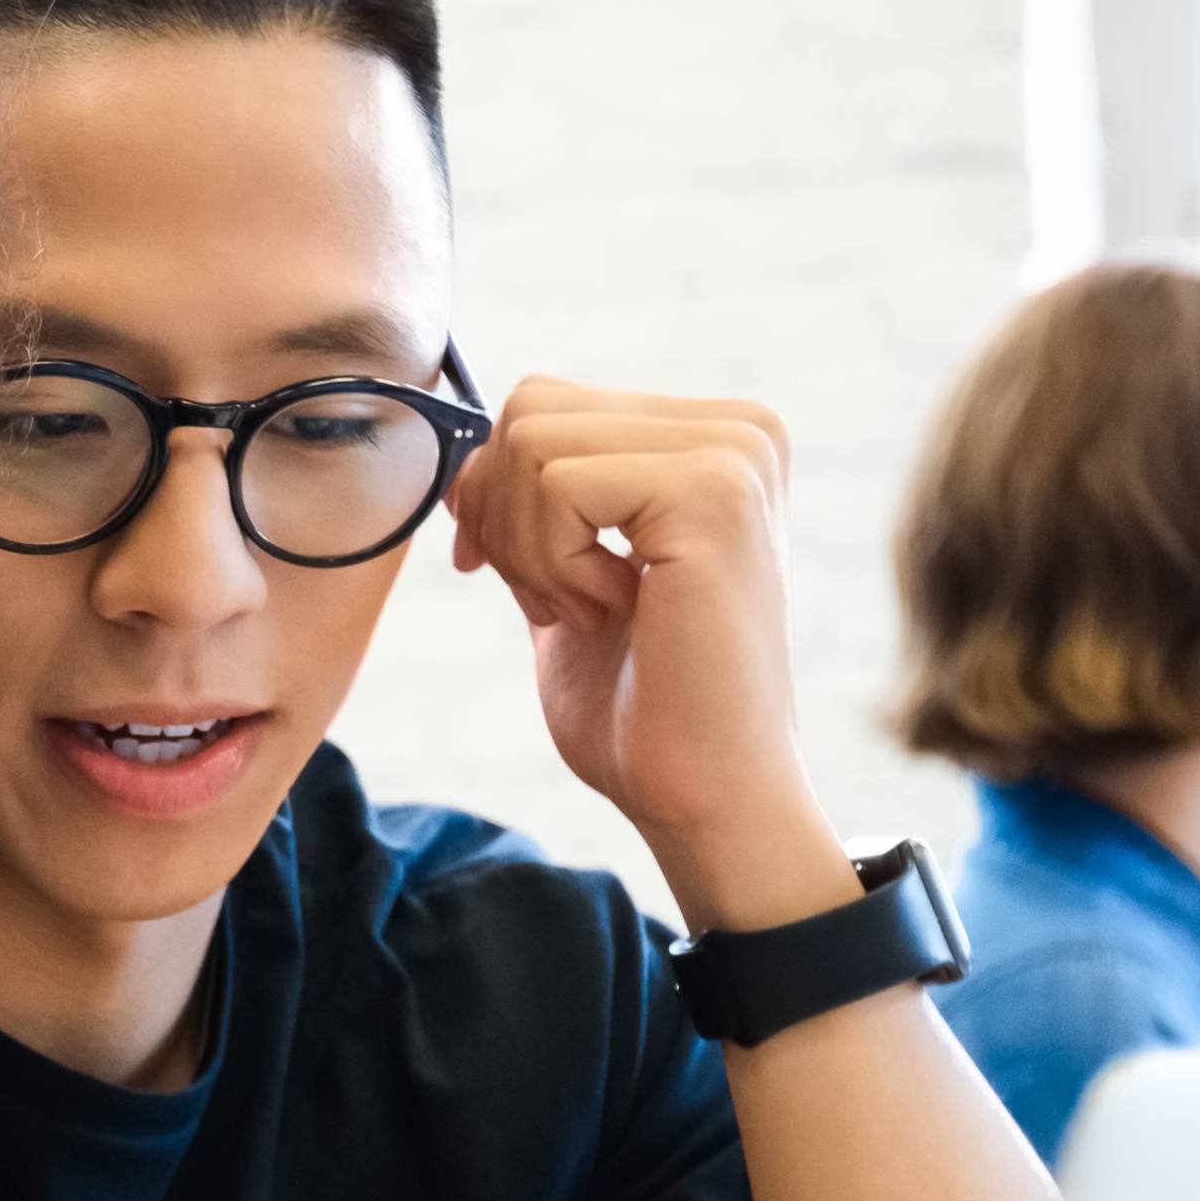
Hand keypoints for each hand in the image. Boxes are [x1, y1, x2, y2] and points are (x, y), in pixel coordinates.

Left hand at [443, 380, 843, 925]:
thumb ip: (531, 508)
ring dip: (530, 549)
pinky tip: (614, 613)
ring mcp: (734, 454)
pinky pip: (555, 484)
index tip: (522, 582)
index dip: (496, 494)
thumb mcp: (566, 580)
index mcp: (714, 438)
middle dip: (505, 519)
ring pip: (532, 442)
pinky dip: (552, 564)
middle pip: (530, 408)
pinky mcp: (714, 492)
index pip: (544, 403)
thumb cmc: (643, 709)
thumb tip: (460, 461)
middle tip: (564, 606)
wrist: (705, 796)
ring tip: (594, 613)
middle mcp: (739, 429)